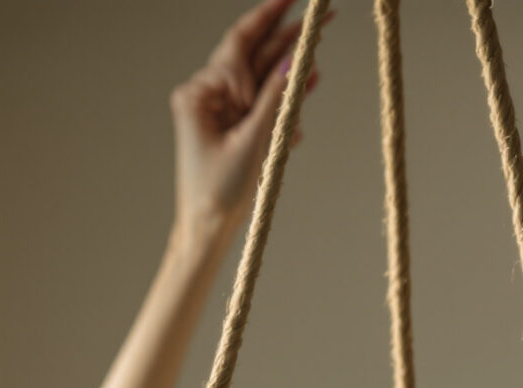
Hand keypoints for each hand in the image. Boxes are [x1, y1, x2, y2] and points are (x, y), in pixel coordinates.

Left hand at [171, 0, 329, 239]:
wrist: (206, 231)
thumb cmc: (217, 193)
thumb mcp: (253, 143)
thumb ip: (276, 99)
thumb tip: (296, 61)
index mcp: (200, 94)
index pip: (240, 43)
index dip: (269, 14)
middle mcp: (208, 95)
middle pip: (254, 54)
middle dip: (288, 34)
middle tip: (321, 14)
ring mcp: (221, 110)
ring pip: (263, 77)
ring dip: (292, 64)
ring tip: (320, 40)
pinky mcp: (234, 126)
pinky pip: (264, 103)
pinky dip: (286, 97)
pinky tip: (309, 82)